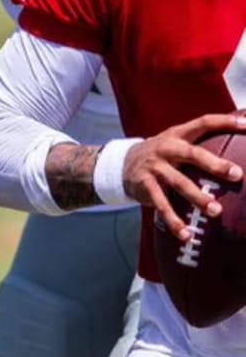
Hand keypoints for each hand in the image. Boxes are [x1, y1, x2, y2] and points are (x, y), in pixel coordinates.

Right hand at [125, 112, 245, 239]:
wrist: (122, 165)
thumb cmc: (161, 154)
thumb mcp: (175, 140)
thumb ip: (200, 142)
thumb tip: (238, 135)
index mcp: (177, 135)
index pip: (203, 123)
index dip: (225, 122)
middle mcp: (166, 148)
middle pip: (192, 154)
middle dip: (215, 164)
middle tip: (236, 175)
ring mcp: (154, 167)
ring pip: (179, 183)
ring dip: (198, 197)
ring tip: (216, 211)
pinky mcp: (145, 186)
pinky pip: (162, 205)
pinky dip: (174, 221)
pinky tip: (186, 234)